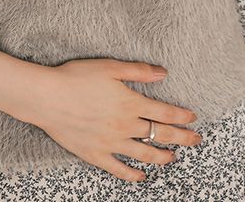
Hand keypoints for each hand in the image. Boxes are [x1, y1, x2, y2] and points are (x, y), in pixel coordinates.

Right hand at [31, 58, 202, 182]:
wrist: (48, 97)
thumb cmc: (77, 77)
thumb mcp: (111, 67)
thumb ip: (139, 71)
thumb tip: (164, 73)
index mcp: (131, 104)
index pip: (164, 113)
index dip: (182, 116)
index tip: (193, 118)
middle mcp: (125, 126)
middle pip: (160, 135)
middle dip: (182, 138)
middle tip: (196, 140)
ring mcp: (112, 144)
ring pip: (144, 154)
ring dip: (162, 157)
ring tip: (173, 158)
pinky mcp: (96, 155)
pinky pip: (119, 170)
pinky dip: (133, 175)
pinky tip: (142, 177)